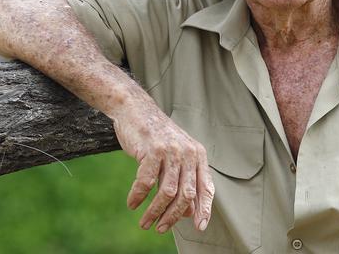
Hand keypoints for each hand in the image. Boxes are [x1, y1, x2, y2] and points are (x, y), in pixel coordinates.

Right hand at [113, 101, 214, 233]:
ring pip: (166, 192)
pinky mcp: (152, 150)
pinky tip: (132, 204)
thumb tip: (188, 213)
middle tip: (161, 229)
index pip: (206, 187)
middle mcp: (188, 152)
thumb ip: (184, 179)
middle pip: (186, 194)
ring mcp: (171, 150)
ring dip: (154, 212)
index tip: (199, 227)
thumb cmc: (155, 136)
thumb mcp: (175, 155)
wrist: (135, 109)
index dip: (204, 209)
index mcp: (197, 154)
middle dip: (173, 216)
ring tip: (145, 223)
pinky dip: (138, 197)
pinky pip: (146, 182)